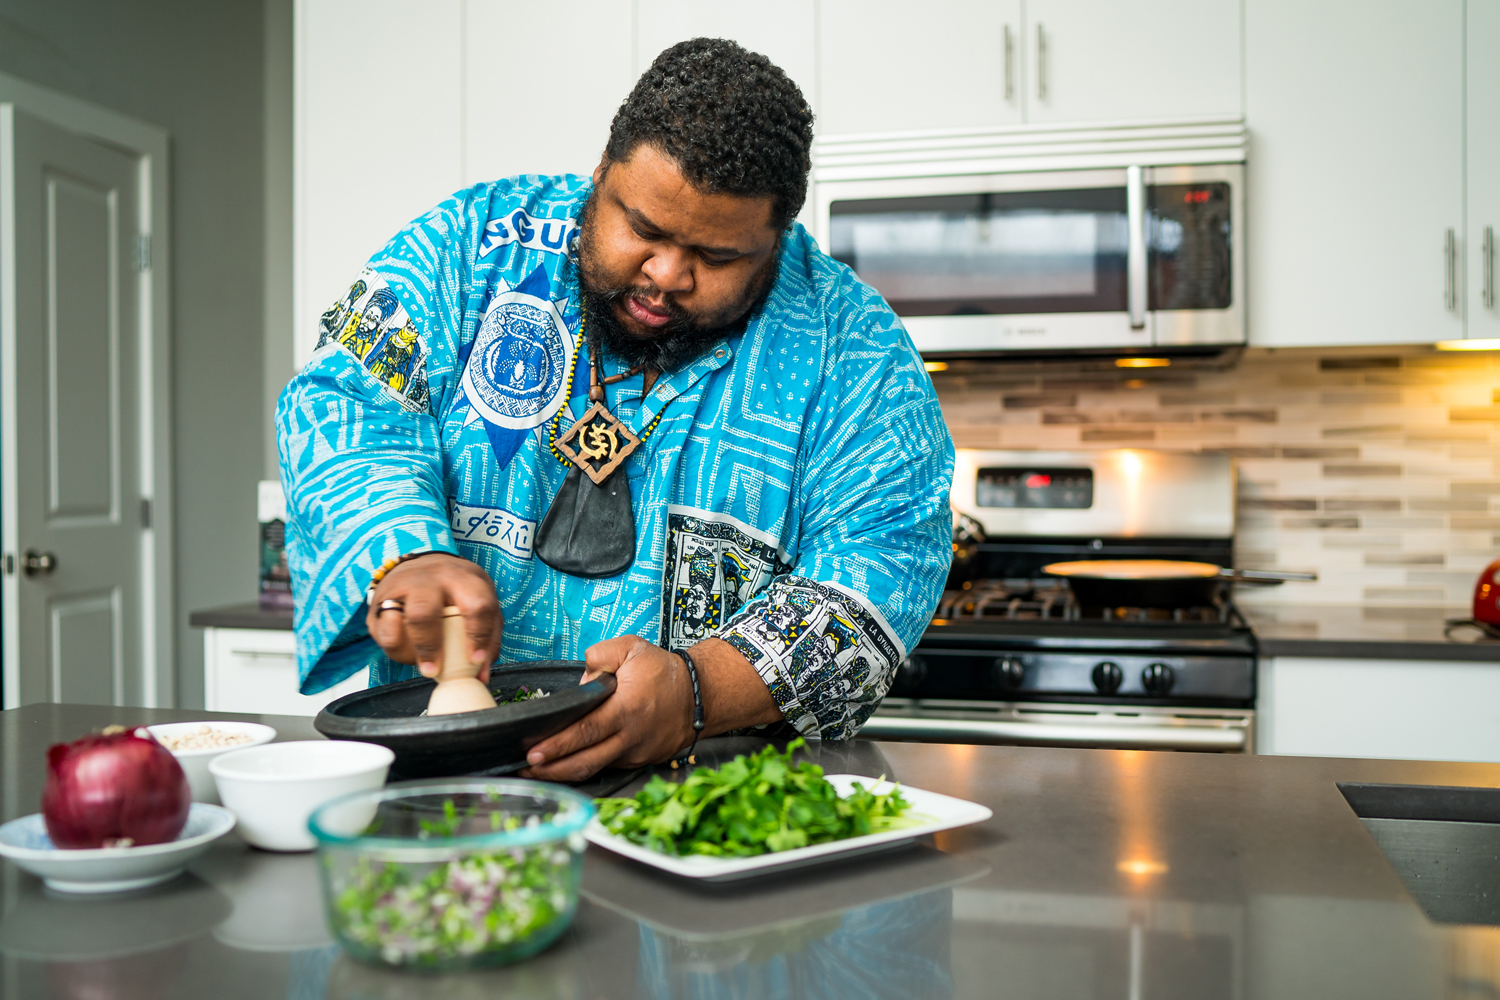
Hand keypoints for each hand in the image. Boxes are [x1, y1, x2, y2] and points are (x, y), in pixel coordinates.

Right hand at [366, 553, 500, 681]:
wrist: (418, 564)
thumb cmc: (456, 590)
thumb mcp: (479, 601)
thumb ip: (487, 636)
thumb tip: (481, 675)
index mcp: (464, 579)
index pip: (476, 605)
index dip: (478, 636)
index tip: (475, 660)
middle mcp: (432, 579)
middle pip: (426, 612)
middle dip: (430, 646)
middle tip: (435, 670)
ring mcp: (403, 587)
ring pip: (398, 619)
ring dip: (412, 650)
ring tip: (425, 666)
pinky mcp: (381, 602)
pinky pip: (384, 631)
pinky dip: (395, 647)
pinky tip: (408, 650)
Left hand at [521, 636, 694, 781]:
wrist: (700, 695)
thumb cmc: (665, 673)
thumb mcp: (632, 648)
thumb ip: (600, 655)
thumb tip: (582, 677)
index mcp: (626, 709)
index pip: (585, 731)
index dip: (558, 745)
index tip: (534, 752)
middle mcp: (630, 737)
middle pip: (585, 761)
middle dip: (552, 768)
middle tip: (525, 768)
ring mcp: (636, 753)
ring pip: (595, 769)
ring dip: (564, 772)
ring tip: (539, 770)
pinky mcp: (640, 760)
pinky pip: (609, 765)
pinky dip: (587, 766)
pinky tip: (568, 763)